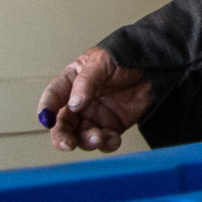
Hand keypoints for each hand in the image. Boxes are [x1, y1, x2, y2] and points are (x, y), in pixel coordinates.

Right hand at [39, 47, 153, 152]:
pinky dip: (107, 144)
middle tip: (67, 144)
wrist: (155, 65)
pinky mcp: (112, 126)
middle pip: (64, 123)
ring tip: (97, 138)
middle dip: (62, 135)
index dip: (47, 109)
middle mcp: (80, 101)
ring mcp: (95, 115)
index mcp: (72, 81)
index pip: (53, 96)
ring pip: (82, 135)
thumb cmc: (125, 57)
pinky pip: (105, 140)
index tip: (46, 119)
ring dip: (87, 141)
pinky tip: (113, 139)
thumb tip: (74, 103)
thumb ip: (86, 82)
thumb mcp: (102, 62)